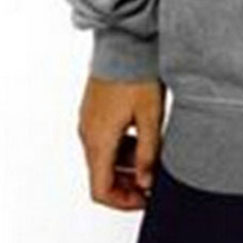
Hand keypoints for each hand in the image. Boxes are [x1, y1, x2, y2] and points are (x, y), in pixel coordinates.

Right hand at [77, 75, 164, 209]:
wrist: (124, 41)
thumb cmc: (136, 73)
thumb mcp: (150, 116)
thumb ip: (149, 153)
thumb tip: (147, 181)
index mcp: (98, 140)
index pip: (101, 190)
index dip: (123, 201)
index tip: (145, 199)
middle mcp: (88, 133)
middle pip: (101, 175)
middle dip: (127, 184)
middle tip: (153, 181)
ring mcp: (89, 120)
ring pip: (104, 157)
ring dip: (126, 165)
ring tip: (154, 156)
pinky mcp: (94, 109)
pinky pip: (104, 139)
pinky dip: (122, 147)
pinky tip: (144, 136)